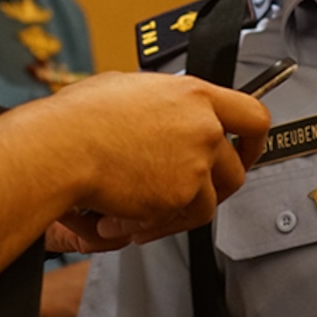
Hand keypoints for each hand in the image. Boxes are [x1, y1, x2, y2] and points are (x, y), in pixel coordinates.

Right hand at [44, 71, 269, 244]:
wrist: (63, 146)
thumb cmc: (80, 117)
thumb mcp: (129, 90)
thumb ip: (163, 105)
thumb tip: (165, 115)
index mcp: (193, 96)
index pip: (252, 115)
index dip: (254, 139)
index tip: (246, 151)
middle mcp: (202, 128)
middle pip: (235, 169)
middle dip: (215, 189)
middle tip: (193, 195)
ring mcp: (194, 163)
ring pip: (207, 203)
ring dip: (177, 213)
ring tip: (139, 212)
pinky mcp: (179, 196)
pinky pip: (178, 221)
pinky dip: (153, 226)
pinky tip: (122, 217)